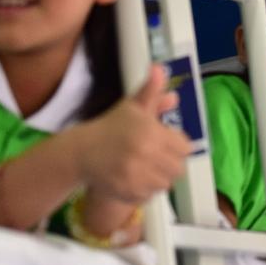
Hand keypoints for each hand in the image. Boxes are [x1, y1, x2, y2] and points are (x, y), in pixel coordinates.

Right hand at [77, 65, 190, 202]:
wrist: (81, 152)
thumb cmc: (111, 127)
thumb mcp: (132, 107)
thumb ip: (151, 92)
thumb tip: (160, 69)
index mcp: (150, 132)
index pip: (184, 147)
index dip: (176, 144)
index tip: (163, 142)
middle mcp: (146, 155)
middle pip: (178, 167)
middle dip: (169, 161)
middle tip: (154, 156)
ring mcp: (136, 176)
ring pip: (166, 183)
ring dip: (159, 176)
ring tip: (144, 166)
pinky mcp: (129, 192)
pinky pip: (151, 195)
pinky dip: (146, 189)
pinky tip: (134, 177)